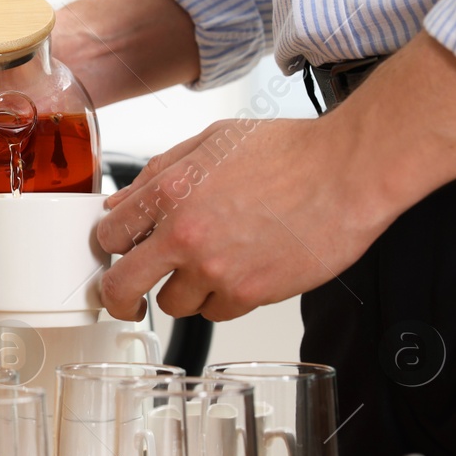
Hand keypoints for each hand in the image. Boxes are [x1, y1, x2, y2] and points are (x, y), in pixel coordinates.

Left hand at [94, 114, 393, 322]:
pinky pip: (216, 313)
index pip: (109, 236)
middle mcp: (185, 236)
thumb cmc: (289, 152)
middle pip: (123, 288)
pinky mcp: (249, 294)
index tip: (118, 251)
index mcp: (168, 193)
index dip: (109, 245)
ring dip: (182, 291)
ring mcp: (216, 269)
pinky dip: (221, 299)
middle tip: (125, 300)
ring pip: (174, 305)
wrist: (346, 173)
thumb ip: (158, 173)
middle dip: (118, 297)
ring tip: (207, 267)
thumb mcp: (210, 142)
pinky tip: (238, 272)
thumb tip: (121, 202)